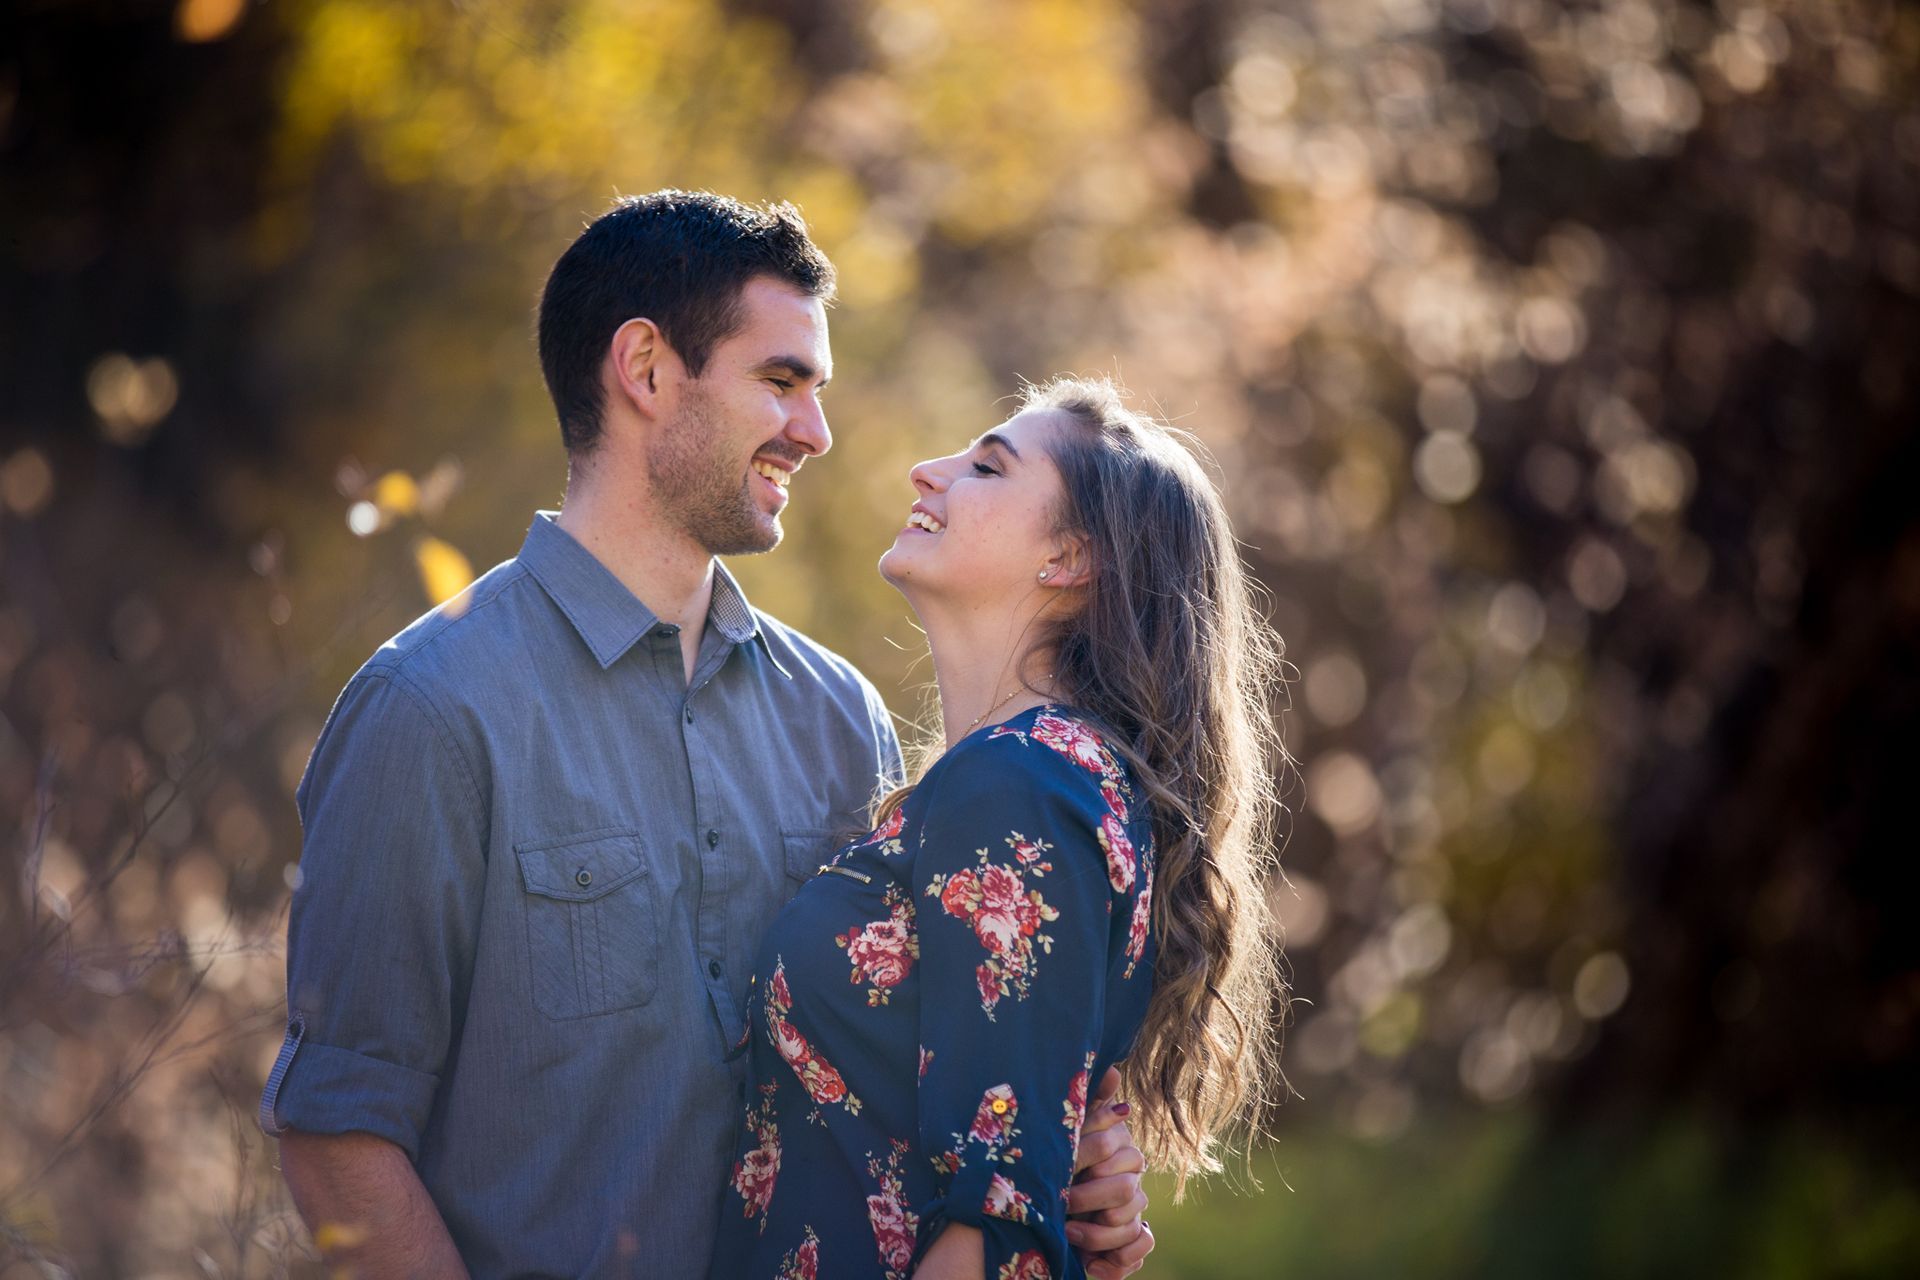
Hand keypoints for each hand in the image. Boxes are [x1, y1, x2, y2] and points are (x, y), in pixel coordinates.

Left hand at [1064, 1067, 1153, 1278]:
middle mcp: (1131, 1185)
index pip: (1120, 1155)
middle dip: (1092, 1199)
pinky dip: (1118, 1262)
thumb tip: (1113, 1068)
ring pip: (1133, 1225)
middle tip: (1063, 1205)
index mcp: (1121, 1156)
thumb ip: (1090, 1105)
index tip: (1066, 1171)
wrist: (1053, 1208)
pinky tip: (1092, 1264)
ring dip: (1099, 1234)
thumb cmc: (1063, 1163)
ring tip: (1069, 1234)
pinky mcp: (1129, 1246)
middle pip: (1127, 1193)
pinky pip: (1140, 1252)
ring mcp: (1133, 1216)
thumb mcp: (1071, 1132)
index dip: (1093, 1162)